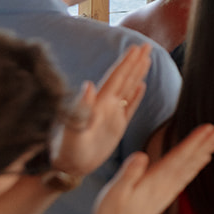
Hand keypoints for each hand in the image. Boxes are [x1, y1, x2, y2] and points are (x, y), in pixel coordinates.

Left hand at [50, 44, 150, 179]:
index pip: (116, 78)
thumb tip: (88, 84)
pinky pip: (129, 106)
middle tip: (146, 45)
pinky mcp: (116, 127)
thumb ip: (80, 109)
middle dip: (135, 62)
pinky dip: (136, 95)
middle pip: (124, 79)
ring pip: (127, 89)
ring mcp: (111, 115)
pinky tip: (141, 86)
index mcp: (98, 104)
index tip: (136, 47)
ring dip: (137, 73)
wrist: (68, 168)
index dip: (126, 63)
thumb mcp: (72, 132)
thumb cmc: (67, 152)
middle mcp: (105, 106)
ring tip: (146, 60)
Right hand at [93, 123, 213, 213]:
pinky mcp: (165, 196)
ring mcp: (168, 190)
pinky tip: (202, 160)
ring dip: (205, 150)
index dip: (194, 141)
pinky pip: (186, 176)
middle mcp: (166, 184)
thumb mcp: (114, 193)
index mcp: (155, 180)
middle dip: (207, 142)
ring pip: (191, 166)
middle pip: (191, 159)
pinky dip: (196, 165)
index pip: (179, 155)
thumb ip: (128, 173)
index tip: (208, 127)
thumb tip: (141, 155)